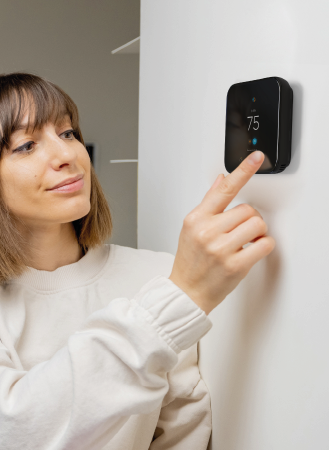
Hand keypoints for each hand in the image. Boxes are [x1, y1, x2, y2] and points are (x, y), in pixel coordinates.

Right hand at [169, 151, 275, 313]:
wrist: (186, 291)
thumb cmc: (190, 261)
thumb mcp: (192, 228)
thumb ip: (209, 204)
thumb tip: (221, 180)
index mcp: (196, 219)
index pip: (224, 189)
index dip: (243, 170)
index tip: (256, 158)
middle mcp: (207, 231)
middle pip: (248, 209)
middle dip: (249, 220)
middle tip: (239, 232)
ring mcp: (220, 248)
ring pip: (257, 225)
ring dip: (257, 233)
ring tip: (243, 243)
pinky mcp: (235, 265)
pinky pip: (264, 245)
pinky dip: (263, 246)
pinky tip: (250, 251)